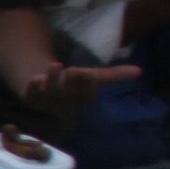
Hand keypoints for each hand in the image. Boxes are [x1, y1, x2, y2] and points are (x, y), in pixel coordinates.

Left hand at [14, 57, 138, 112]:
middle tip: (74, 70)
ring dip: (52, 79)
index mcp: (81, 100)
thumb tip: (139, 71)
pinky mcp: (31, 98)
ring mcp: (47, 101)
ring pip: (50, 91)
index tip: (91, 74)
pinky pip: (30, 95)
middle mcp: (65, 103)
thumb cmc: (74, 85)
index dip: (88, 85)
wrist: (46, 93)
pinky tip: (32, 79)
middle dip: (72, 81)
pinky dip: (31, 87)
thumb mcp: (94, 79)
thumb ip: (114, 76)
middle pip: (69, 93)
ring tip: (55, 65)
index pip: (87, 95)